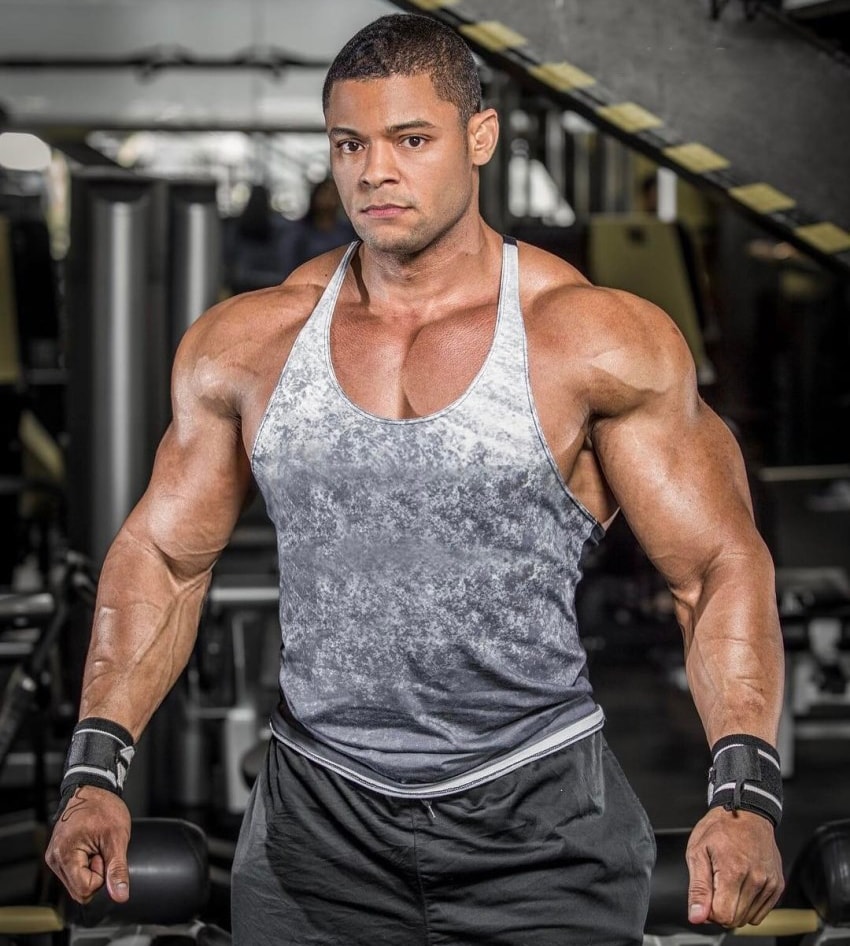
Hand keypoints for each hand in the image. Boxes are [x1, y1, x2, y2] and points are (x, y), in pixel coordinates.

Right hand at [45, 786, 131, 903]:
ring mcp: (54, 857)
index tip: (104, 854)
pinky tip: (90, 846)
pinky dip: (86, 864)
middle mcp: (54, 859)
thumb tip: (120, 895)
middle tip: (101, 849)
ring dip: (91, 869)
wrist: (93, 789)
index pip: (84, 890)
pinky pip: (75, 872)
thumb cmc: (104, 808)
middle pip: (79, 890)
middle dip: (96, 873)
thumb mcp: (117, 838)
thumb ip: (117, 870)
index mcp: (65, 855)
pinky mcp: (58, 855)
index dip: (101, 876)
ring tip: (96, 845)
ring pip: (77, 882)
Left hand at [685, 807, 783, 927]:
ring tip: (728, 881)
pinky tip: (741, 885)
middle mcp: (756, 880)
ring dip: (735, 907)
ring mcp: (770, 884)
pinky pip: (761, 913)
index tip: (706, 894)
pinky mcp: (777, 886)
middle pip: (735, 920)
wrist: (746, 813)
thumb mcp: (697, 852)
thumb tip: (696, 917)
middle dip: (720, 909)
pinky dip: (748, 905)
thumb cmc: (720, 828)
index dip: (709, 910)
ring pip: (748, 919)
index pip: (723, 916)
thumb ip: (698, 889)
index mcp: (734, 871)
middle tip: (715, 885)